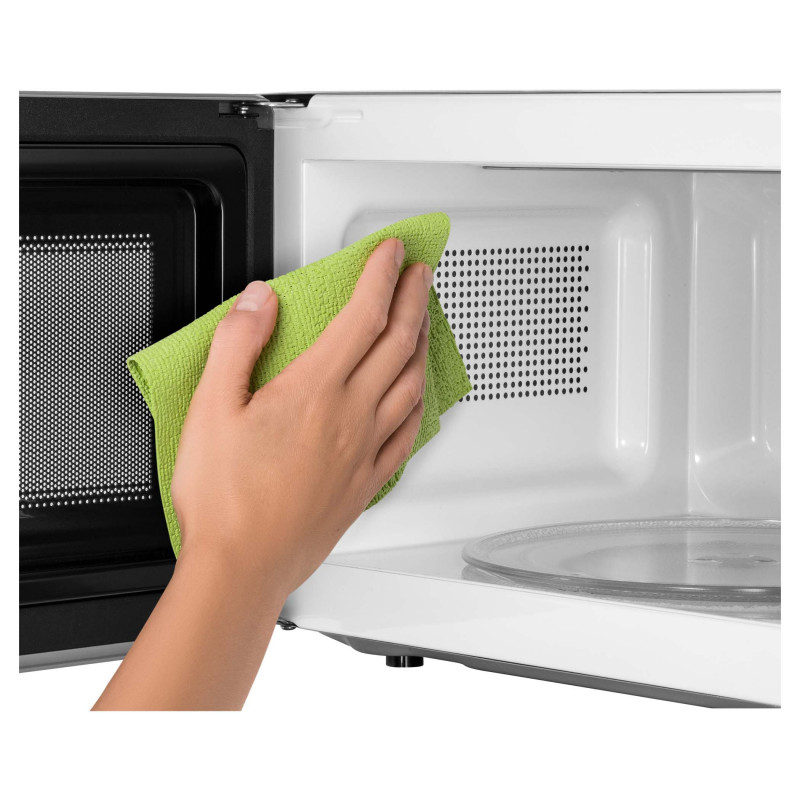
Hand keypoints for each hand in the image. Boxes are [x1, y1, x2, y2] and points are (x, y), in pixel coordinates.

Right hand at [171, 238, 432, 598]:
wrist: (243, 568)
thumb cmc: (225, 500)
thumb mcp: (209, 409)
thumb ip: (237, 345)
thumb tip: (259, 302)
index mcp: (315, 392)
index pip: (363, 315)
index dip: (381, 276)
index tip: (392, 252)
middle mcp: (351, 417)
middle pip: (398, 341)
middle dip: (414, 298)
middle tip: (421, 272)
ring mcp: (365, 450)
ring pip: (411, 382)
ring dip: (423, 342)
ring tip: (426, 320)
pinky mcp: (367, 482)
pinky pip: (409, 432)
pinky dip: (420, 401)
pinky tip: (420, 395)